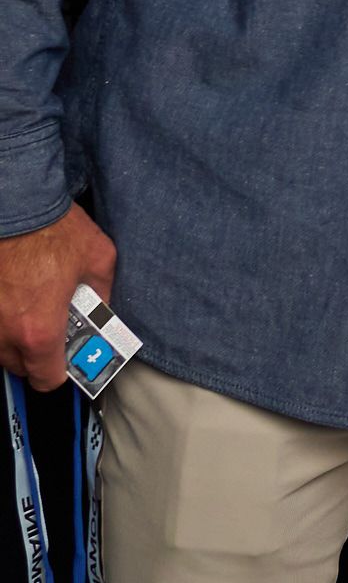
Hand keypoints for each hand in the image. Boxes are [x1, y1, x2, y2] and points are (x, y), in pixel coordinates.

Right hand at [0, 207, 113, 388]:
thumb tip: (103, 309)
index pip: (46, 379)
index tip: (68, 359)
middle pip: (19, 366)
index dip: (60, 372)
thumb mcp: (99, 260)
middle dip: (37, 354)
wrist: (16, 203)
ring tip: (32, 306)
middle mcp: (4, 331)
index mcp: (39, 330)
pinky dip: (0, 315)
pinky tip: (13, 295)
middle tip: (52, 329)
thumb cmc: (53, 229)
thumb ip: (103, 294)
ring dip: (14, 336)